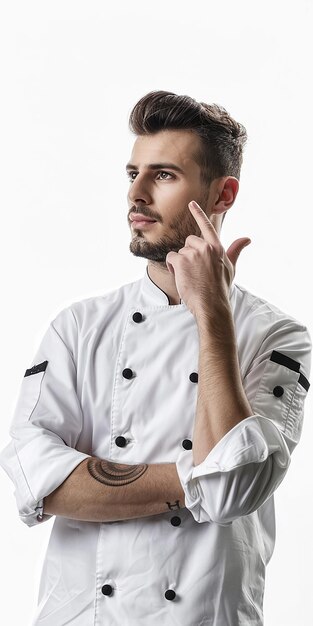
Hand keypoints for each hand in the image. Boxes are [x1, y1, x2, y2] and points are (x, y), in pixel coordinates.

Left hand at [165, 200, 250, 317]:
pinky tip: (182, 277)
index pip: (207, 226)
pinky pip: (171, 258)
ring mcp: (193, 253)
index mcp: (217, 248)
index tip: (191, 203)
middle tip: (195, 272)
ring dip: (181, 264)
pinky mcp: (181, 260)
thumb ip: (235, 250)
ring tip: (190, 278)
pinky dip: (173, 268)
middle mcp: (205, 247)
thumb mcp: (231, 268)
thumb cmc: (221, 289)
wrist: (212, 305)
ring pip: (179, 252)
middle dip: (189, 255)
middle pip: (189, 242)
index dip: (198, 214)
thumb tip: (247, 239)